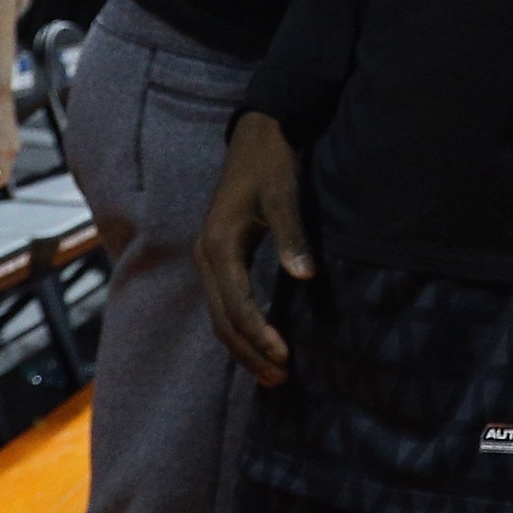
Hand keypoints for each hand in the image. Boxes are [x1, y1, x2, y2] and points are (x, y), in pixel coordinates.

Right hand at [196, 111, 314, 384]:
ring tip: (272, 373)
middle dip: (250, 352)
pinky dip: (240, 327)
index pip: (237, 307)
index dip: (260, 335)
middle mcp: (206, 258)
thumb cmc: (272, 164)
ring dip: (244, 346)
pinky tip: (260, 341)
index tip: (285, 356)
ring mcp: (208, 259)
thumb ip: (292, 237)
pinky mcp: (218, 257)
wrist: (257, 134)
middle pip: (224, 321)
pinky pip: (225, 303)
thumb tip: (306, 277)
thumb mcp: (284, 196)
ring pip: (221, 316)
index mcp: (218, 247)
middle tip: (280, 379)